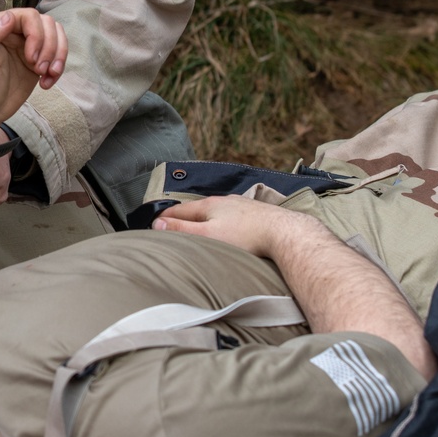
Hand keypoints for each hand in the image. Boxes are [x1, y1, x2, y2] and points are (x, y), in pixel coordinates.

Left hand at [0, 9, 66, 132]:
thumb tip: (9, 16)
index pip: (28, 16)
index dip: (36, 34)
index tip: (31, 58)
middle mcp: (16, 32)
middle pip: (47, 23)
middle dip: (49, 46)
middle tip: (39, 69)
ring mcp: (29, 45)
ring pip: (56, 35)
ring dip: (58, 55)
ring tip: (48, 75)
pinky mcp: (38, 61)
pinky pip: (58, 54)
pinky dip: (58, 68)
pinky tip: (47, 83)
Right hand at [152, 195, 284, 257]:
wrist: (284, 232)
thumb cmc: (246, 236)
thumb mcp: (208, 234)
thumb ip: (182, 230)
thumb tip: (157, 223)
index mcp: (208, 205)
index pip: (178, 210)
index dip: (164, 218)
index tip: (153, 225)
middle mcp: (224, 201)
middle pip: (196, 209)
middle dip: (182, 217)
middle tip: (170, 226)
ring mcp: (240, 206)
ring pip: (215, 211)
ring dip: (202, 219)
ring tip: (195, 227)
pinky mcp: (254, 214)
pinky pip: (231, 216)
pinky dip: (220, 221)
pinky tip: (225, 229)